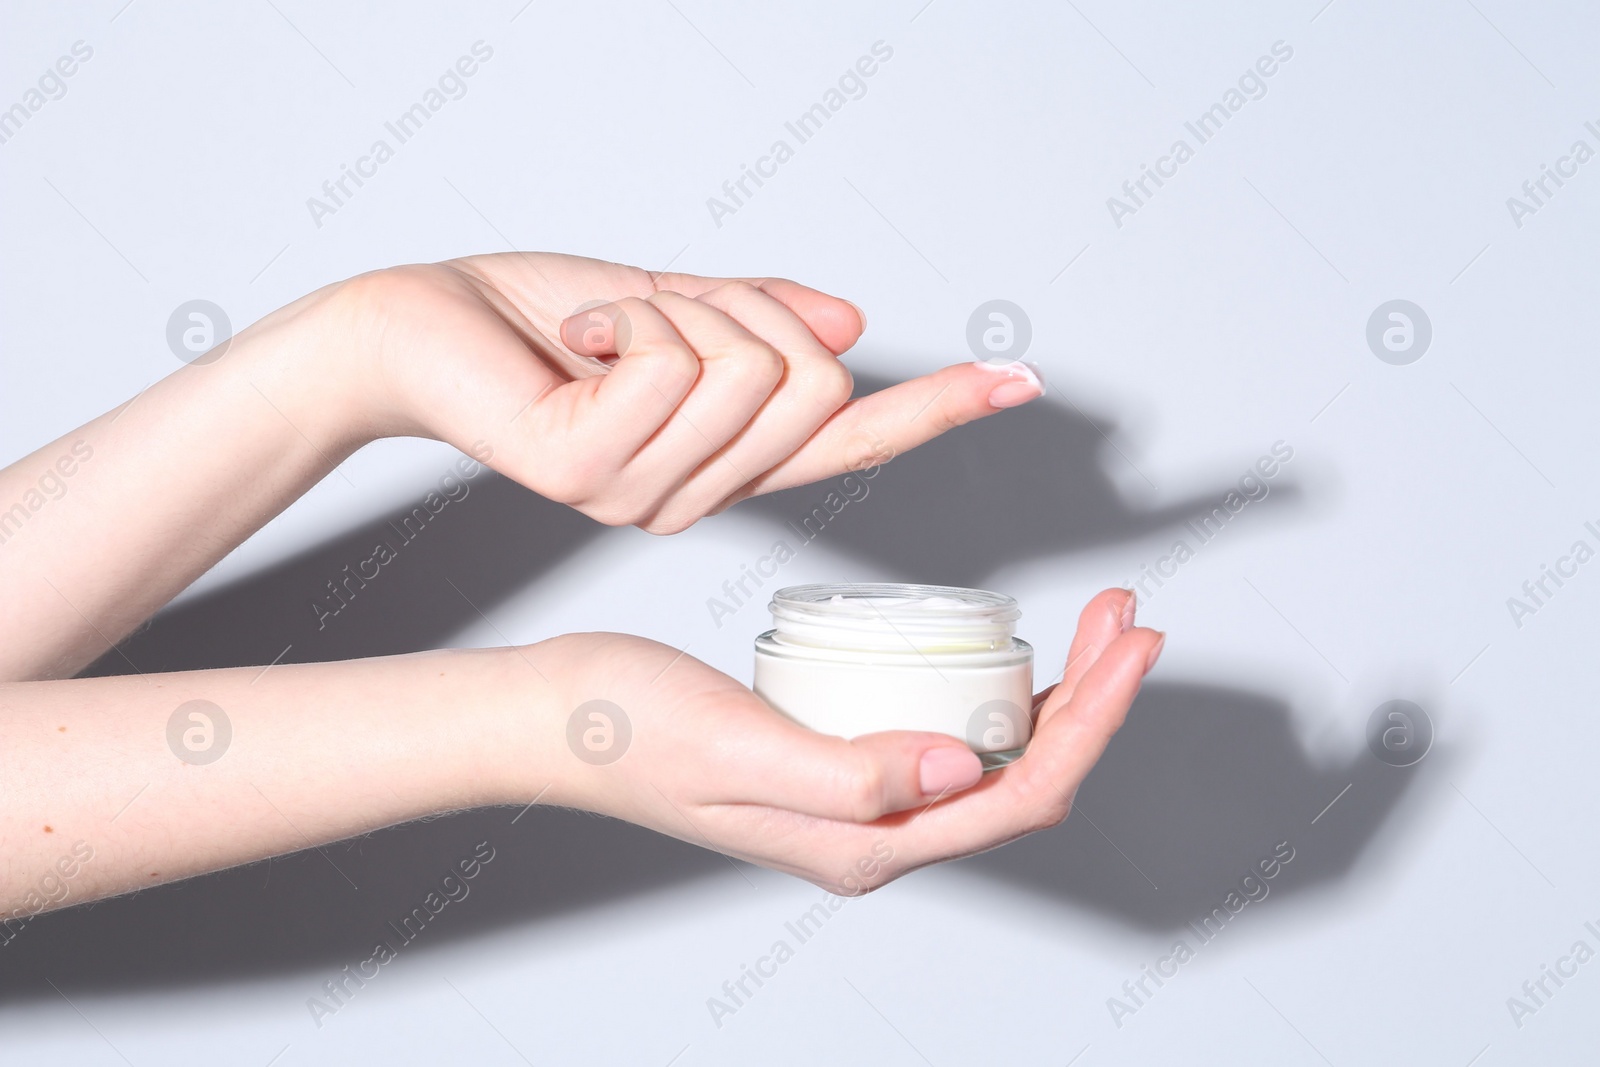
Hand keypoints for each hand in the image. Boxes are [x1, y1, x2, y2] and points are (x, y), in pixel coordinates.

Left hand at [311, 252, 1042, 531]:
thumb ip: (763, 320)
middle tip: (656, 311)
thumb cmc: (538, 320)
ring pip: (746, 366)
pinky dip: (632, 313)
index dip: (936, 408)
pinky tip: (575, 342)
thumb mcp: (673, 302)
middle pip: (810, 379)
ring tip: (604, 331)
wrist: (421, 325)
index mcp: (721, 459)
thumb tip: (854, 328)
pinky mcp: (588, 474)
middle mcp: (694, 494)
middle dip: (743, 310)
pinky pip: (674, 360)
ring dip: (676, 307)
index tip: (1019, 382)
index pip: (849, 436)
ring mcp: (643, 497)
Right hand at [529, 588, 1160, 892]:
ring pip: (995, 754)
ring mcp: (859, 798)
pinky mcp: (840, 755)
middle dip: (1095, 700)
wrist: (556, 714)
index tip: (1131, 643)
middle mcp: (874, 832)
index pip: (1019, 794)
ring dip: (1058, 692)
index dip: (1094, 723)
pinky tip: (1010, 647)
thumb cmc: (627, 729)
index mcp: (863, 844)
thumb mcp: (738, 750)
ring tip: (1094, 620)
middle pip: (1024, 775)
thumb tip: (961, 769)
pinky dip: (997, 688)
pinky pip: (948, 733)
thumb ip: (849, 776)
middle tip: (1131, 615)